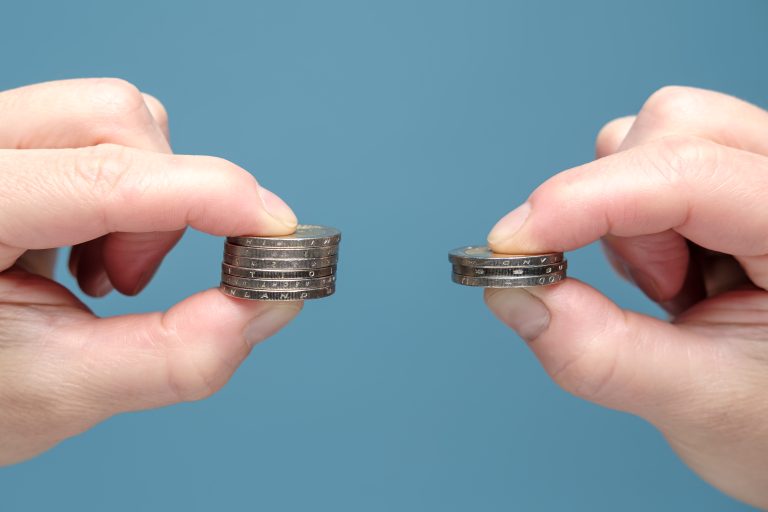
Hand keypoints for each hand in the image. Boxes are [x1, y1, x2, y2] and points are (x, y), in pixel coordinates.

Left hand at [0, 78, 301, 464]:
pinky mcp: (16, 144)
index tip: (276, 228)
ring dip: (145, 201)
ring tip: (98, 273)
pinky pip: (102, 132)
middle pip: (113, 119)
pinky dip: (129, 192)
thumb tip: (271, 300)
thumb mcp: (63, 391)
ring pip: (116, 116)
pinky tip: (85, 248)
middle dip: (162, 206)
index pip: (102, 176)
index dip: (207, 195)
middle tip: (126, 284)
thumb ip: (177, 356)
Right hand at [485, 86, 767, 508]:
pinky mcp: (737, 178)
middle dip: (623, 212)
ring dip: (631, 216)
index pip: (690, 175)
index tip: (511, 245)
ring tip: (680, 291)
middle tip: (661, 296)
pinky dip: (637, 215)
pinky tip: (678, 270)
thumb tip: (511, 293)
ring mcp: (765, 172)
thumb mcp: (700, 406)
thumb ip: (600, 353)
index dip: (585, 201)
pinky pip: (657, 158)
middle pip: (673, 128)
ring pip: (658, 133)